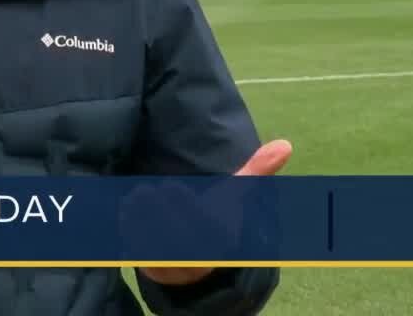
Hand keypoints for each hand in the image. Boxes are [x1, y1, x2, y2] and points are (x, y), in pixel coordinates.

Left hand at [139, 139, 292, 285]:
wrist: (194, 267)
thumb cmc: (214, 220)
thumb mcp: (234, 197)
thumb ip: (257, 171)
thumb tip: (286, 143)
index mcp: (217, 232)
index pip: (181, 200)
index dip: (173, 193)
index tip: (173, 190)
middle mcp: (197, 251)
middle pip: (158, 209)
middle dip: (153, 198)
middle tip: (154, 195)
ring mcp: (172, 263)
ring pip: (141, 224)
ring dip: (136, 210)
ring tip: (140, 201)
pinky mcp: (150, 268)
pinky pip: (129, 239)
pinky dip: (126, 225)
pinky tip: (130, 216)